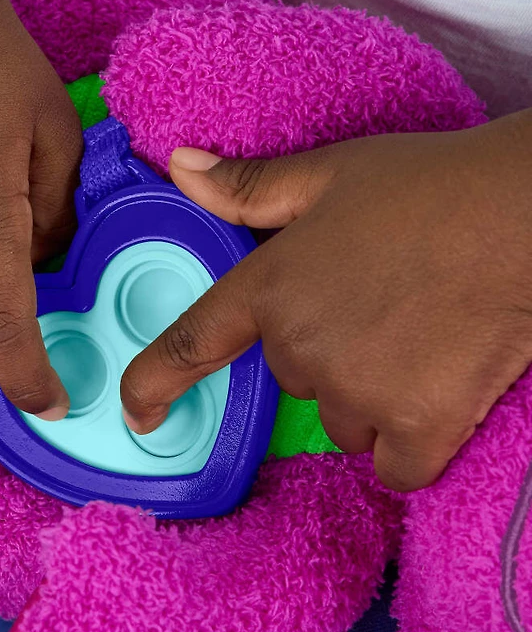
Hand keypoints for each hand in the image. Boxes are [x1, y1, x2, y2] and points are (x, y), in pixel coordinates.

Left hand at [121, 111, 531, 490]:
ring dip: (369, 397)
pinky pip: (394, 464)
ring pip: (344, 421)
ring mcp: (359, 393)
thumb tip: (178, 167)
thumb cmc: (428, 188)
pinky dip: (410, 441)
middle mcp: (301, 348)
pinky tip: (438, 392)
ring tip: (418, 341)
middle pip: (295, 379)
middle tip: (380, 308)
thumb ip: (246, 186)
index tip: (137, 414)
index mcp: (271, 288)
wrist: (524, 217)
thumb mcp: (329, 175)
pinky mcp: (418, 428)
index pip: (192, 343)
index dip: (153, 383)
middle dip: (327, 354)